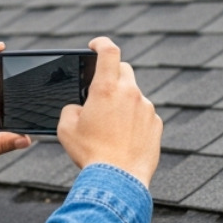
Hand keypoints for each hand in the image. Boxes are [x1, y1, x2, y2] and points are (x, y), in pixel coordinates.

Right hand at [57, 36, 162, 187]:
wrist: (118, 179)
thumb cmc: (91, 154)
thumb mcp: (66, 129)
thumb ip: (71, 109)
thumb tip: (79, 108)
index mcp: (106, 89)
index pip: (109, 51)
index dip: (101, 43)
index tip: (96, 45)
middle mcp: (130, 93)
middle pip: (123, 70)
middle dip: (111, 75)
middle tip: (100, 91)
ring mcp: (146, 108)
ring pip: (133, 95)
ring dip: (122, 102)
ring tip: (110, 126)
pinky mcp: (156, 124)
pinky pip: (144, 114)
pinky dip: (134, 120)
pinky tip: (124, 138)